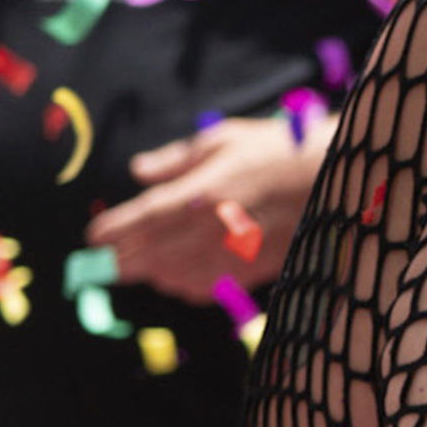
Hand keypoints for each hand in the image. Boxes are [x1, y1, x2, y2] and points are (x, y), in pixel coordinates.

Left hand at [81, 112, 319, 289]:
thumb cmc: (276, 149)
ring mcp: (232, 254)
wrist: (334, 179)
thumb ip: (178, 158)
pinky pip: (208, 288)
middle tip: (99, 266)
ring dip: (152, 274)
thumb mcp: (224, 138)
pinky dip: (185, 287)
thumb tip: (139, 171)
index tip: (92, 236)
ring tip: (135, 269)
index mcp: (203, 192)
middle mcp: (213, 229)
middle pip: (154, 254)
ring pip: (177, 276)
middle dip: (122, 261)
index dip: (115, 229)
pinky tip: (176, 280)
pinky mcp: (252, 270)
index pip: (146, 216)